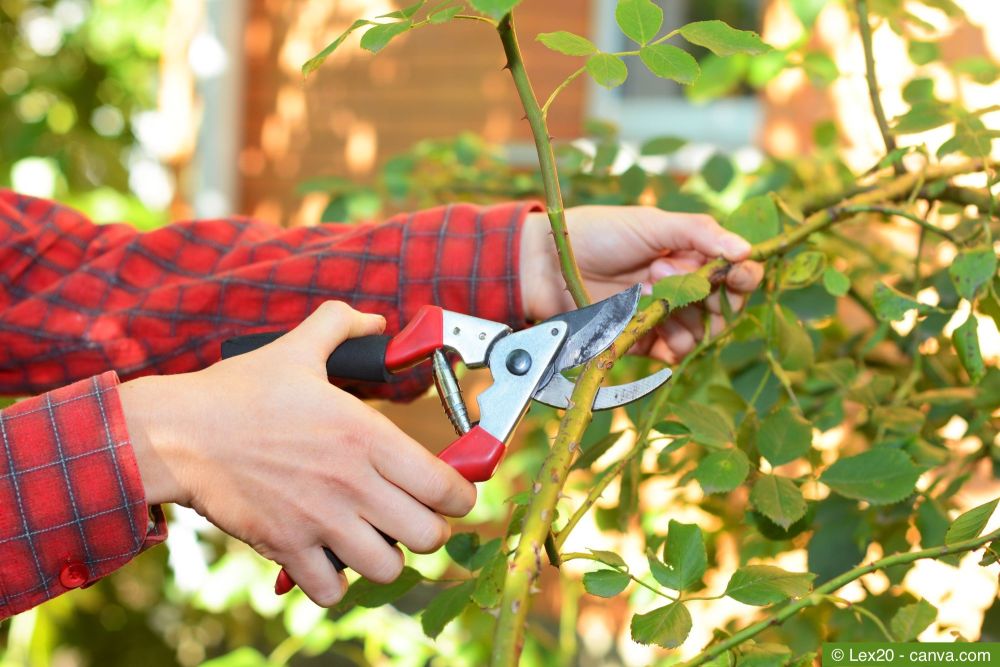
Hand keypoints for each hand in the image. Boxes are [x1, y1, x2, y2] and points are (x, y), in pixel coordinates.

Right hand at [119, 302, 475, 606]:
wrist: (178, 433)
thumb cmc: (239, 392)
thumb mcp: (298, 348)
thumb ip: (341, 325)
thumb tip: (375, 320)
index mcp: (367, 436)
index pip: (446, 487)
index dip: (460, 497)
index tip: (451, 494)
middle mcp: (353, 483)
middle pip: (428, 536)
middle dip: (428, 530)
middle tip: (412, 517)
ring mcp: (320, 520)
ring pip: (388, 569)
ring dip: (386, 558)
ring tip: (373, 540)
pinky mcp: (286, 548)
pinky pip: (332, 592)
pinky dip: (336, 584)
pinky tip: (330, 559)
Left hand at [520, 206, 763, 362]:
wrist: (549, 263)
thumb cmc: (599, 233)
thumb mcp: (653, 223)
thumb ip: (700, 233)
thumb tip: (746, 250)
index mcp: (690, 255)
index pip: (735, 273)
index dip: (743, 276)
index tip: (739, 273)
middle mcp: (682, 287)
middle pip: (723, 308)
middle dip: (710, 296)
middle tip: (668, 272)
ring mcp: (663, 316)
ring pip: (701, 333)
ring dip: (685, 316)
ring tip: (648, 289)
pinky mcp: (643, 340)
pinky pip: (673, 352)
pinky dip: (672, 344)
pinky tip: (652, 324)